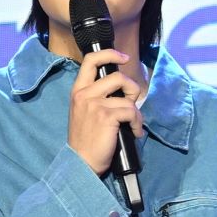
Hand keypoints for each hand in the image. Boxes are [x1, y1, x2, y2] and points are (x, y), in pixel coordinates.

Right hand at [67, 48, 143, 174]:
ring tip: (133, 124)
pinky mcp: (106, 116)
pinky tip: (134, 132)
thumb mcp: (84, 112)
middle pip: (117, 76)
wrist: (80, 162)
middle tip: (132, 101)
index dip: (110, 54)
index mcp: (78, 90)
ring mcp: (95, 104)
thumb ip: (96, 96)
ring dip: (136, 112)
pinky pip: (131, 111)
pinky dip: (137, 123)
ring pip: (128, 97)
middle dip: (132, 88)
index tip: (123, 57)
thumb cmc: (85, 140)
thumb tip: (121, 89)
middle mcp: (84, 94)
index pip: (91, 60)